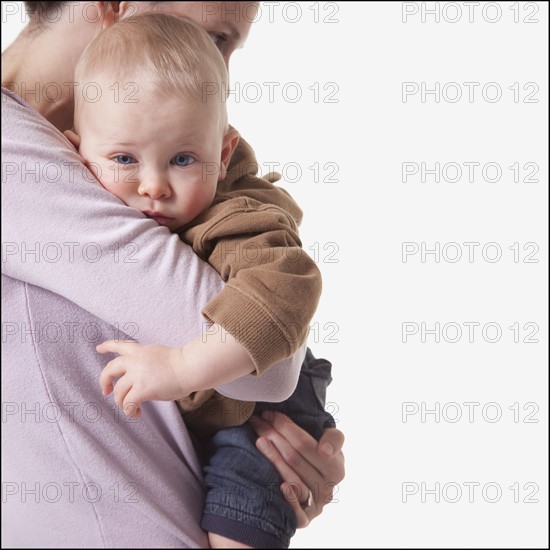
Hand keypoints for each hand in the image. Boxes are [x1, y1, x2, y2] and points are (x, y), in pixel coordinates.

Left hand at [97, 340, 186, 418]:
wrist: (190, 367)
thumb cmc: (182, 364)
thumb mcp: (159, 354)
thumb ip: (146, 361)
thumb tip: (138, 377)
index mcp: (141, 351)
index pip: (120, 345)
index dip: (108, 346)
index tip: (99, 348)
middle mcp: (135, 361)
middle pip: (110, 369)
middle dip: (104, 381)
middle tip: (105, 391)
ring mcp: (137, 375)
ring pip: (118, 392)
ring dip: (122, 403)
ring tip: (131, 408)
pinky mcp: (142, 389)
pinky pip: (128, 404)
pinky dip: (130, 411)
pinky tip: (137, 413)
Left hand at [249, 411, 344, 527]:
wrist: (313, 480)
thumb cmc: (318, 455)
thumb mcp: (330, 441)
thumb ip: (334, 438)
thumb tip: (324, 451)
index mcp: (336, 468)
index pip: (305, 444)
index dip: (286, 427)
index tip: (271, 414)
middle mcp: (328, 489)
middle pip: (293, 458)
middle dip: (273, 436)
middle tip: (258, 422)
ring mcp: (316, 505)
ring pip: (291, 479)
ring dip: (271, 457)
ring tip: (259, 440)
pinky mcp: (304, 519)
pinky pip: (296, 513)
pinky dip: (288, 498)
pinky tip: (279, 485)